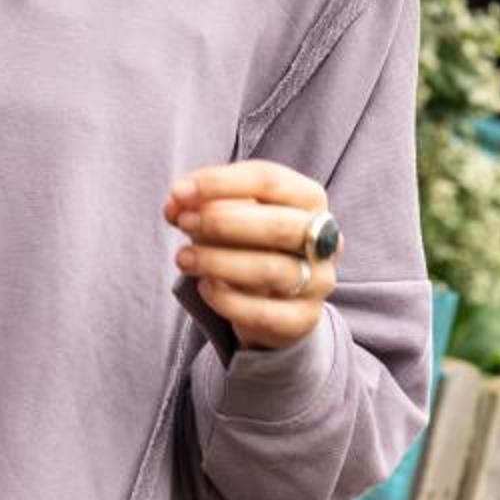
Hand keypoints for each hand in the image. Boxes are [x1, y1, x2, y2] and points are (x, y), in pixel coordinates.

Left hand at [167, 160, 335, 352]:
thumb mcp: (227, 214)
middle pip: (277, 225)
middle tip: (184, 223)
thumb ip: (201, 203)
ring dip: (218, 261)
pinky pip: (265, 313)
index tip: (179, 191)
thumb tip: (176, 203)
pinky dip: (228, 300)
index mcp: (309, 197)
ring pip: (271, 270)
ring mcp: (318, 280)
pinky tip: (204, 287)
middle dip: (222, 222)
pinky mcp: (304, 319)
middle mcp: (324, 237)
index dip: (220, 183)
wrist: (273, 299)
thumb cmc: (249, 241)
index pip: (268, 180)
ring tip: (183, 258)